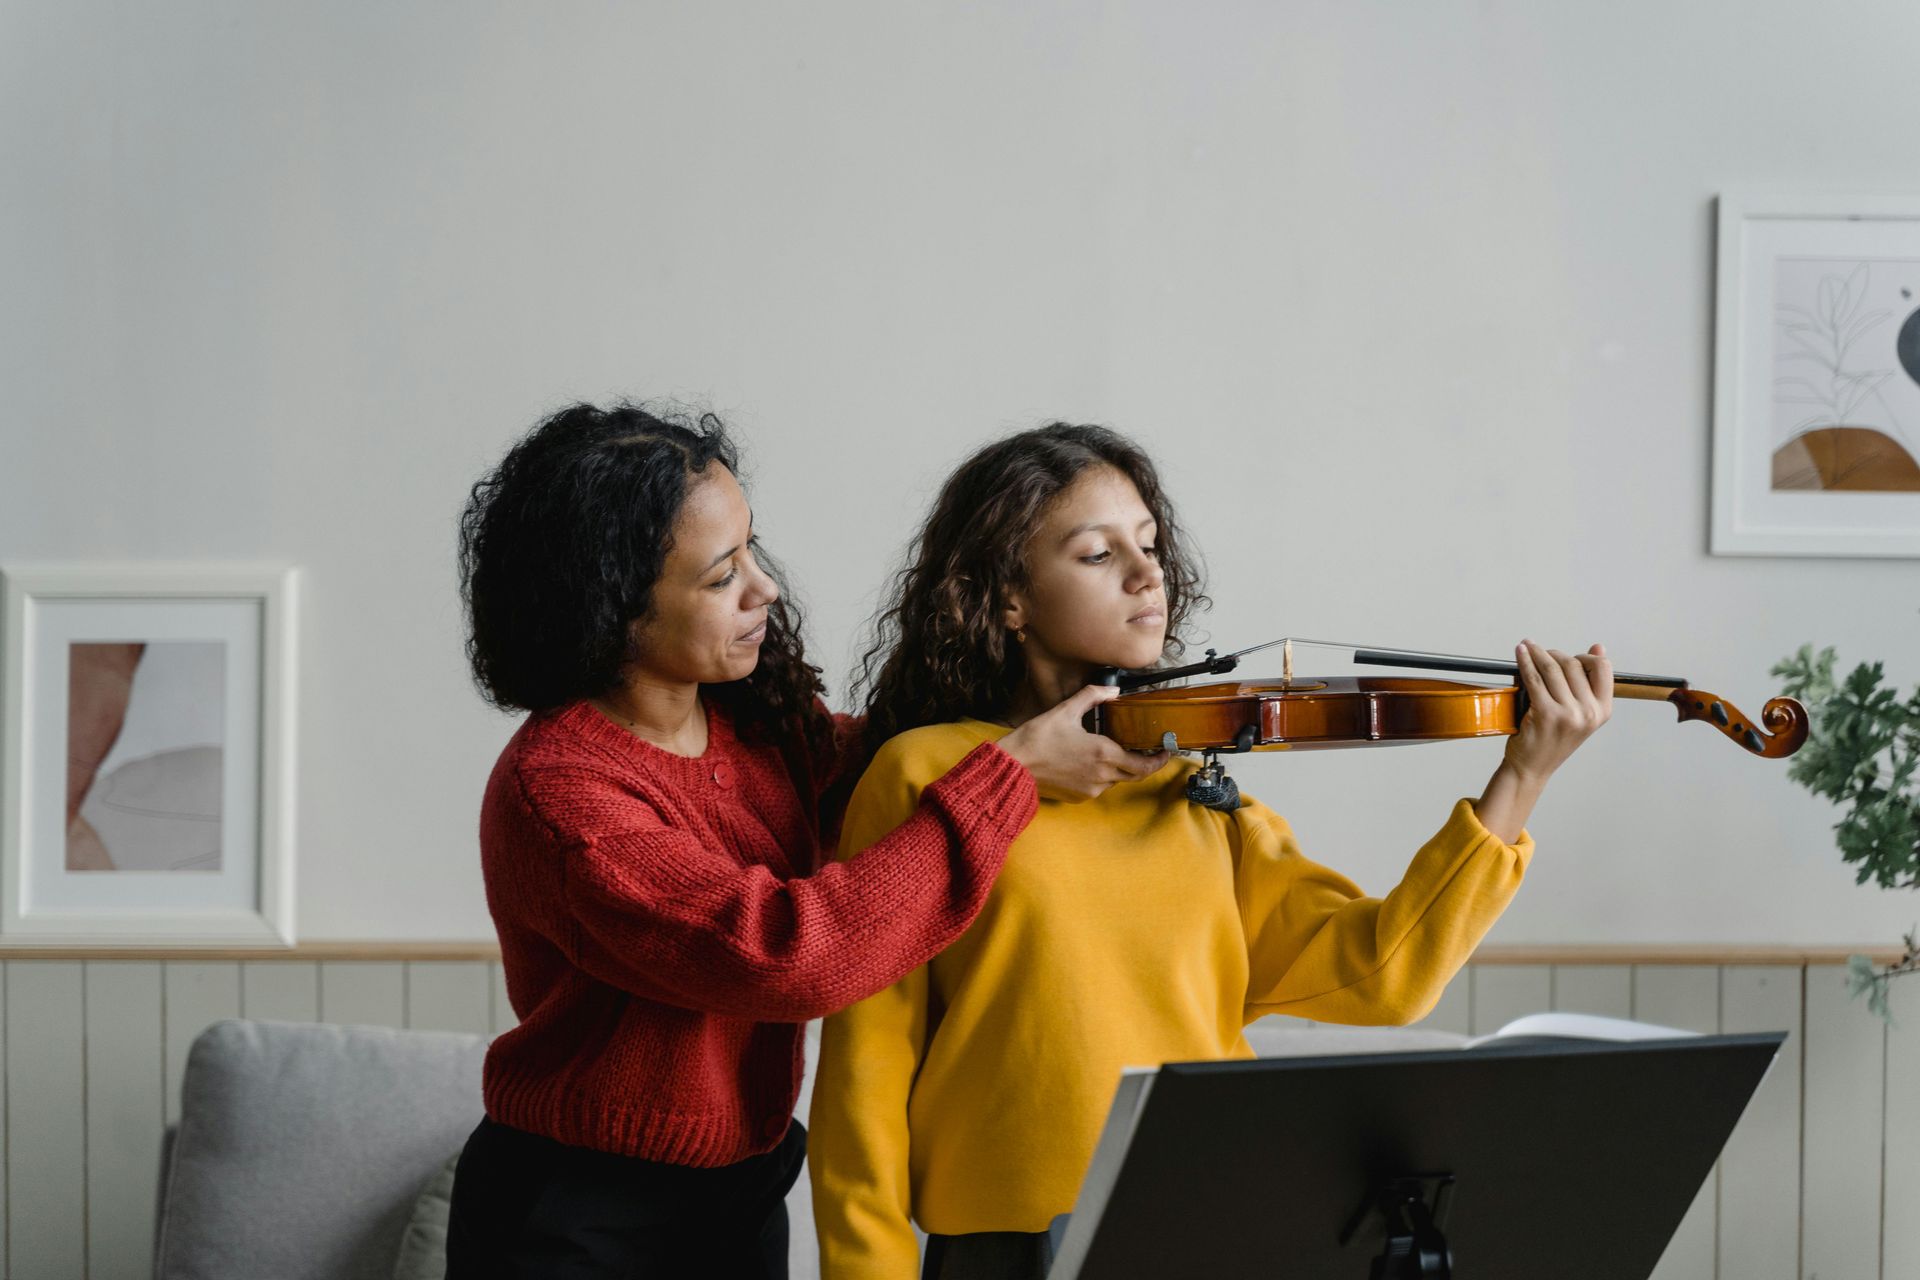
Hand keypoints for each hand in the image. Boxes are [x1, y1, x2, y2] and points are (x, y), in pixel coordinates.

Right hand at [998, 684, 1173, 802]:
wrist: (1013, 767)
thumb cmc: (1036, 740)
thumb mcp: (1065, 710)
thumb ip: (1092, 697)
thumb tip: (1112, 689)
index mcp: (1103, 753)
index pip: (1143, 764)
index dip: (1159, 760)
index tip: (1166, 752)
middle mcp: (1102, 775)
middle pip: (1133, 774)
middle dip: (1142, 763)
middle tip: (1147, 750)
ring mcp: (1090, 789)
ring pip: (1115, 780)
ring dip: (1118, 767)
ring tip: (1111, 750)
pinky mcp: (1079, 797)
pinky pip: (1098, 787)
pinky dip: (1100, 775)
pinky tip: (1088, 761)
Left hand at [1474, 641, 1610, 842]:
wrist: (1532, 767)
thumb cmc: (1553, 738)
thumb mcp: (1580, 714)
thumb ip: (1588, 683)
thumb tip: (1598, 647)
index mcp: (1602, 711)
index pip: (1603, 668)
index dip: (1586, 656)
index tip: (1570, 655)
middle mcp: (1589, 713)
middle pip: (1574, 665)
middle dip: (1555, 654)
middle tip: (1540, 652)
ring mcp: (1568, 714)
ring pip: (1553, 668)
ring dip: (1538, 653)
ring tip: (1528, 647)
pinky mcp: (1545, 713)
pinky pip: (1534, 678)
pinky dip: (1525, 661)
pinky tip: (1520, 652)